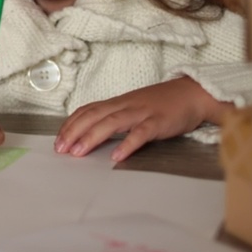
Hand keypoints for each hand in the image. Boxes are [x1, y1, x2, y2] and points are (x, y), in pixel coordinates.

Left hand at [54, 77, 226, 162]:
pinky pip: (141, 133)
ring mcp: (142, 112)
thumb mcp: (134, 108)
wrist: (193, 94)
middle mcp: (126, 105)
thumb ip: (116, 118)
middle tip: (60, 149)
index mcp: (119, 102)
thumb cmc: (162, 104)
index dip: (71, 124)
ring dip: (93, 136)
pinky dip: (128, 144)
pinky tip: (117, 156)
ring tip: (79, 152)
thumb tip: (93, 134)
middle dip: (74, 131)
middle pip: (94, 115)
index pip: (88, 110)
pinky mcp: (158, 122)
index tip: (58, 140)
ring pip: (112, 122)